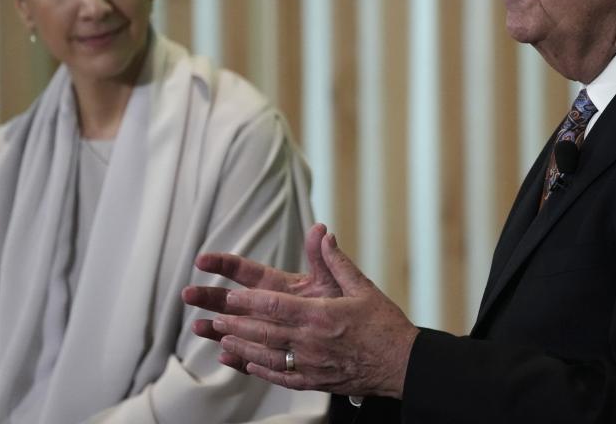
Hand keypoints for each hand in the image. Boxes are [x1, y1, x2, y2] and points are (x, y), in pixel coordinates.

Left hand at [185, 228, 417, 398]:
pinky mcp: (314, 382)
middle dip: (235, 323)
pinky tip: (246, 362)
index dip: (248, 301)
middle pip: (264, 332)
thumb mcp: (363, 287)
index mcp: (321, 316)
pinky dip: (259, 369)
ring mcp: (311, 365)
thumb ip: (337, 261)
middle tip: (214, 317)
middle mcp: (311, 342)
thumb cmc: (384, 326)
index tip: (229, 295)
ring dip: (242, 346)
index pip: (275, 306)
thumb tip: (323, 234)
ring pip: (266, 356)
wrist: (402, 365)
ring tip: (222, 337)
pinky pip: (280, 376)